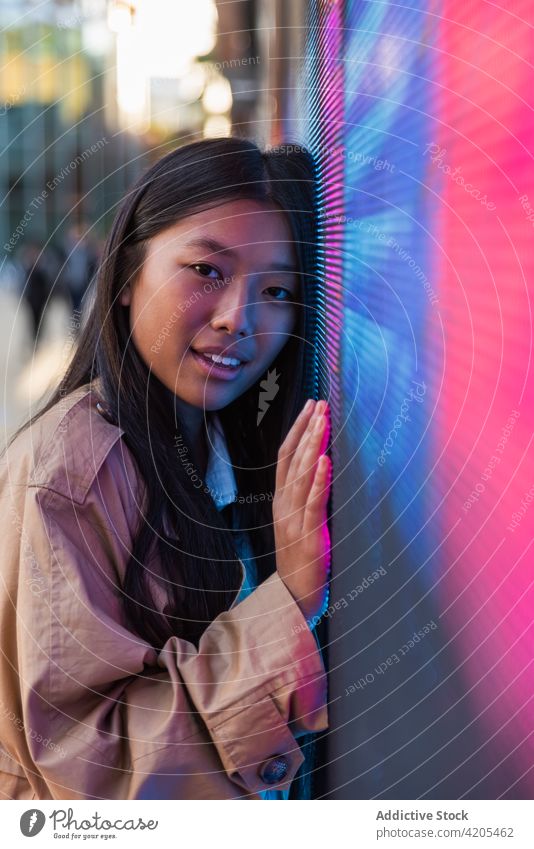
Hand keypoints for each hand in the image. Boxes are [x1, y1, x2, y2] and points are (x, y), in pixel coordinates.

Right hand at [273, 399, 331, 624]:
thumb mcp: (299, 520)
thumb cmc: (301, 557)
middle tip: (320, 404)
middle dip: (307, 429)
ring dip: (313, 445)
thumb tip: (320, 465)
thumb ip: (305, 495)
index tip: (310, 406)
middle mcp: (283, 504)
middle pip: (292, 459)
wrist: (294, 595)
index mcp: (281, 499)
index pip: (285, 455)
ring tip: (323, 421)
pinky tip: (325, 460)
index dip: (297, 429)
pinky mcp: (308, 532)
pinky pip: (312, 502)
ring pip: (300, 474)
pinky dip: (318, 479)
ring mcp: (293, 518)